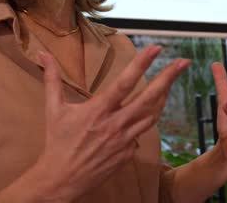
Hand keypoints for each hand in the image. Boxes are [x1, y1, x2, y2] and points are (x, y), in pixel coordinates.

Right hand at [35, 46, 189, 201]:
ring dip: (162, 98)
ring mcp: (124, 140)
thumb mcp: (53, 108)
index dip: (141, 64)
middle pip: (148, 98)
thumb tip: (43, 53)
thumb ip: (52, 77)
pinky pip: (141, 133)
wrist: (62, 178)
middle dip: (168, 78)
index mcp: (98, 110)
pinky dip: (146, 120)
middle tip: (183, 63)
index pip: (124, 82)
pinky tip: (146, 112)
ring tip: (170, 83)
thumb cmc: (57, 142)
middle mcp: (115, 124)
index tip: (156, 49)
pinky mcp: (127, 154)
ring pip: (152, 116)